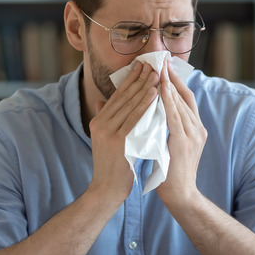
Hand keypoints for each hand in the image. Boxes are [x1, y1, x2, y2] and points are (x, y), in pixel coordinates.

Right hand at [87, 62, 159, 204]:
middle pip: (123, 97)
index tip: (142, 66)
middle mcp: (100, 124)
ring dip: (145, 87)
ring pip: (130, 104)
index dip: (130, 79)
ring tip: (156, 74)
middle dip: (139, 79)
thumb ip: (104, 119)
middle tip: (152, 64)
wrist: (106, 190)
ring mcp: (108, 132)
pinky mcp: (118, 141)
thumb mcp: (103, 140)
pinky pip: (135, 118)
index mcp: (98, 121)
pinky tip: (155, 94)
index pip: (117, 96)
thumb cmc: (111, 166)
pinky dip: (145, 104)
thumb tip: (100, 101)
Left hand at [156, 61, 206, 208]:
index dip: (175, 81)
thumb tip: (148, 112)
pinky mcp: (184, 142)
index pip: (185, 98)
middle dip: (172, 77)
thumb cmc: (170, 173)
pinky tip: (160, 89)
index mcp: (194, 129)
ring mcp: (193, 135)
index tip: (164, 66)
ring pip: (181, 103)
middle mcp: (197, 128)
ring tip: (158, 68)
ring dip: (169, 84)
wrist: (179, 196)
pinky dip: (168, 101)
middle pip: (185, 95)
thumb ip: (162, 128)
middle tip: (160, 60)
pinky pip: (175, 117)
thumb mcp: (167, 145)